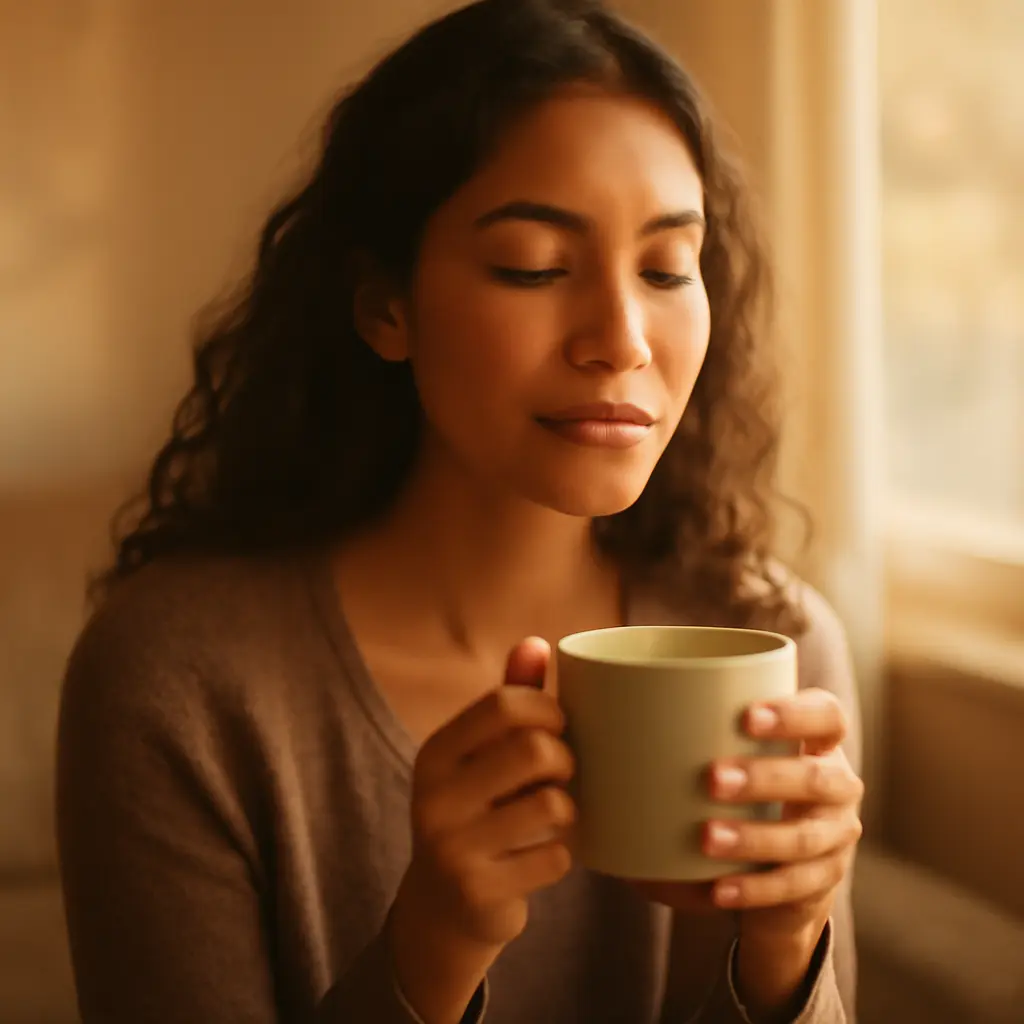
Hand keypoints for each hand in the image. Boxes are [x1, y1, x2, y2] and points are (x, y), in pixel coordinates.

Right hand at [390, 637, 574, 1022]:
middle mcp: (433, 796)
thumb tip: (537, 641)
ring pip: (552, 805)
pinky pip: (555, 857)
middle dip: (565, 759)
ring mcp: (452, 847)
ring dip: (568, 809)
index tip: (559, 725)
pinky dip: (562, 855)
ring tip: (555, 812)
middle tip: (563, 773)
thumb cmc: (476, 813)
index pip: (503, 704)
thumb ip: (509, 700)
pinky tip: (543, 856)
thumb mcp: (480, 756)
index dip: (548, 708)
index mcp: (435, 753)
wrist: (442, 910)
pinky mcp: (478, 890)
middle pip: (534, 750)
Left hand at [703, 688, 862, 942]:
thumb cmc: (746, 786)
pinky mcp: (821, 882)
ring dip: (754, 837)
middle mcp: (838, 785)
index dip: (794, 714)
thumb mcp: (737, 752)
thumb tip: (603, 725)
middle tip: (711, 778)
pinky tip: (718, 887)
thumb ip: (694, 734)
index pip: (826, 716)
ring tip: (707, 837)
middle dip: (763, 778)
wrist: (784, 864)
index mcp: (820, 741)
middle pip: (815, 778)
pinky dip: (752, 889)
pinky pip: (790, 887)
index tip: (746, 715)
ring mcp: (835, 837)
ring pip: (803, 838)